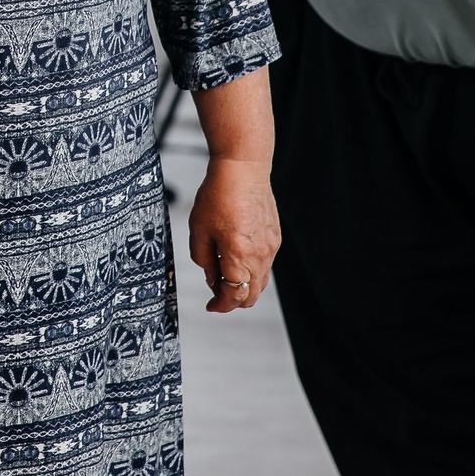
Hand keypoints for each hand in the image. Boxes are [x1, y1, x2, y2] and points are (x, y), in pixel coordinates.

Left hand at [186, 157, 279, 314]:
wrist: (243, 169)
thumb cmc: (219, 195)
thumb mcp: (199, 230)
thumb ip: (204, 260)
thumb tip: (212, 278)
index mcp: (239, 257)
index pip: (234, 297)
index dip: (221, 306)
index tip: (211, 306)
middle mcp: (260, 256)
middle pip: (252, 296)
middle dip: (233, 300)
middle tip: (216, 293)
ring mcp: (271, 248)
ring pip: (260, 281)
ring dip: (243, 285)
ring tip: (223, 271)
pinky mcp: (275, 237)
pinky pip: (265, 264)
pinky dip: (251, 269)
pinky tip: (235, 255)